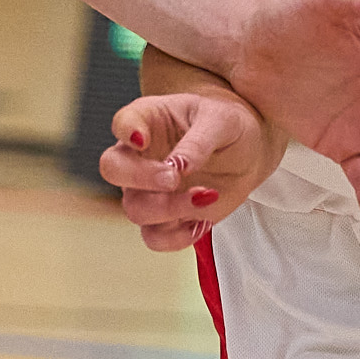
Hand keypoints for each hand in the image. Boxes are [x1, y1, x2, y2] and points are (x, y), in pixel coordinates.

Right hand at [100, 92, 275, 251]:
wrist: (248, 153)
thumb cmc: (228, 126)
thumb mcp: (222, 121)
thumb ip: (198, 141)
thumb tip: (179, 165)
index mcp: (148, 120)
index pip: (123, 122)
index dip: (125, 131)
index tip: (140, 140)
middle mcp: (138, 156)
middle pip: (112, 169)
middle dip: (140, 177)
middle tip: (173, 177)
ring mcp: (147, 190)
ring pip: (135, 209)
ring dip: (169, 208)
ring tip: (206, 196)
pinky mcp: (165, 218)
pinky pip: (155, 238)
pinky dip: (177, 237)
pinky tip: (201, 221)